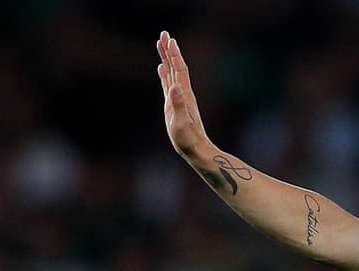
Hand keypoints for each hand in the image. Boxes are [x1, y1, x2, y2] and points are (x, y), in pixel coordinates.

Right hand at [156, 31, 212, 159]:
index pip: (179, 70)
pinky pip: (168, 84)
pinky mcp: (175, 105)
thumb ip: (177, 105)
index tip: (169, 39)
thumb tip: (174, 88)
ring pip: (172, 73)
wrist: (196, 150)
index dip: (174, 54)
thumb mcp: (180, 122)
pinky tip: (162, 69)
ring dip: (167, 58)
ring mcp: (179, 98)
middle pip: (176, 67)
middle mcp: (182, 94)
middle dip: (169, 50)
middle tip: (164, 34)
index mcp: (183, 95)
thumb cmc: (188, 139)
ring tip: (162, 45)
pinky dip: (165, 74)